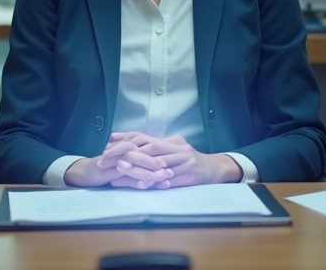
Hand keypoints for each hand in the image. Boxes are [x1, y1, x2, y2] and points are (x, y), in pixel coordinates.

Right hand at [62, 146, 173, 189]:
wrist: (86, 171)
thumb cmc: (109, 169)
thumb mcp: (127, 167)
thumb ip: (141, 167)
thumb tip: (162, 173)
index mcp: (130, 149)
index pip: (149, 152)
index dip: (161, 158)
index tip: (174, 165)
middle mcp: (124, 152)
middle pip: (144, 155)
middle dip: (158, 164)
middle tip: (171, 172)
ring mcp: (116, 160)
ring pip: (135, 164)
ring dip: (149, 171)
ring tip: (161, 179)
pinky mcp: (108, 169)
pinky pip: (123, 174)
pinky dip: (134, 179)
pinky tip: (144, 185)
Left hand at [108, 133, 242, 187]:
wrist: (215, 170)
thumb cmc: (191, 160)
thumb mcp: (176, 149)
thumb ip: (158, 147)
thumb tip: (132, 141)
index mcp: (174, 142)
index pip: (149, 139)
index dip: (129, 141)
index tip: (110, 145)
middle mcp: (179, 150)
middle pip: (151, 150)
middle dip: (130, 154)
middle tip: (112, 158)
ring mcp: (185, 163)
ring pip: (159, 165)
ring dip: (139, 168)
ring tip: (121, 171)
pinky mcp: (190, 177)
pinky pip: (169, 181)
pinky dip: (155, 182)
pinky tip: (142, 185)